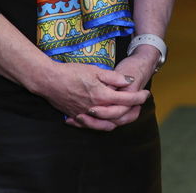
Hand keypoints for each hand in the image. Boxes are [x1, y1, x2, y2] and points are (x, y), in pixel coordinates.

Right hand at [31, 61, 148, 131]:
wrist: (49, 81)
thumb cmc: (71, 72)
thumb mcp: (95, 70)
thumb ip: (114, 77)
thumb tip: (129, 81)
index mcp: (102, 95)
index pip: (126, 100)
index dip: (139, 97)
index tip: (146, 94)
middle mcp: (95, 108)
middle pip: (120, 115)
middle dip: (133, 110)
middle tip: (140, 104)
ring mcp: (85, 115)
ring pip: (107, 125)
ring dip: (121, 121)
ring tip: (128, 113)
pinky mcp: (77, 117)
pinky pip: (93, 126)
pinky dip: (103, 125)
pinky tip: (108, 121)